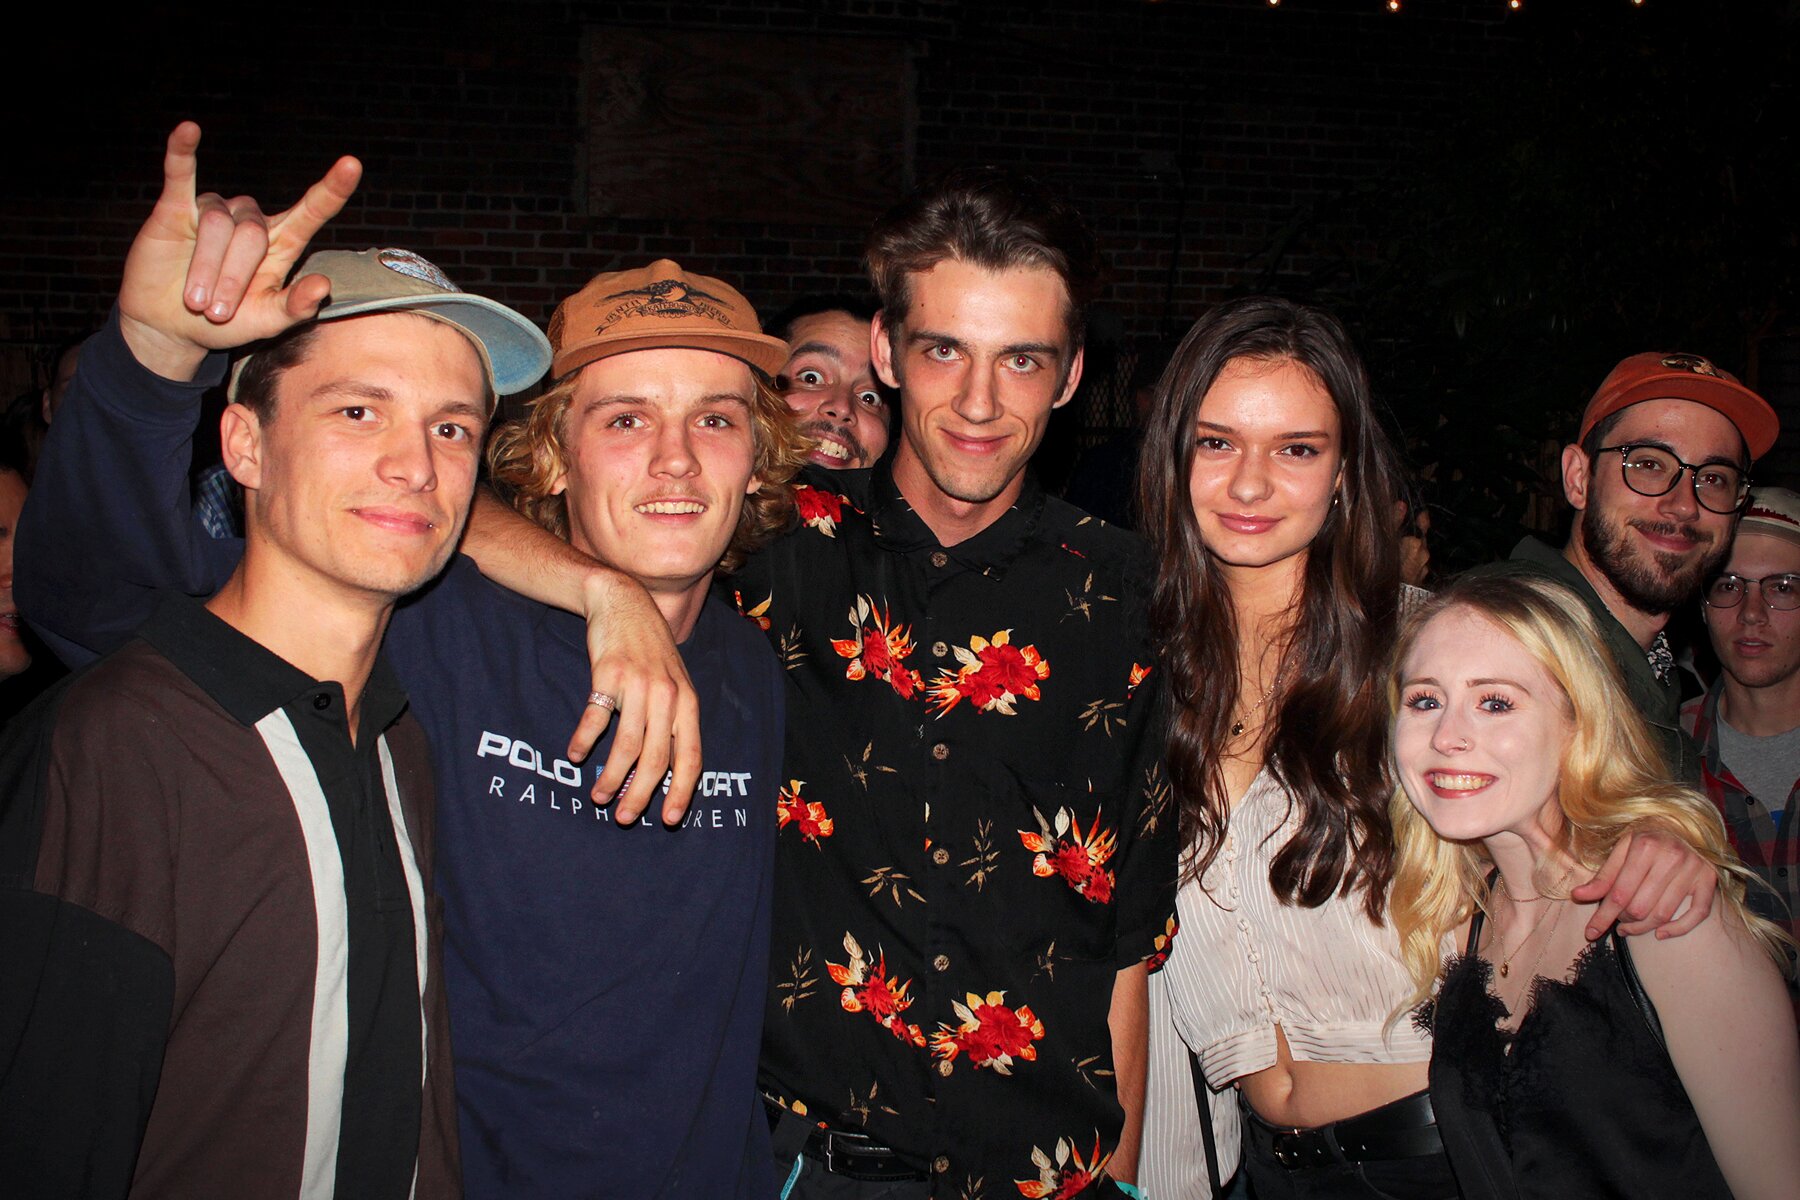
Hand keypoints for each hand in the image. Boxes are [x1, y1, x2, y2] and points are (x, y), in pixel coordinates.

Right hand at [118, 121, 361, 379]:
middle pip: (253, 234)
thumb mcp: (269, 322)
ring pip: (218, 225)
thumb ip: (297, 307)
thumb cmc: (230, 322)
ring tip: (196, 301)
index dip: (332, 189)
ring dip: (206, 271)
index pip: (312, 210)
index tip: (351, 165)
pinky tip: (188, 130)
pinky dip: (182, 152)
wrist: (175, 327)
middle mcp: (252, 221)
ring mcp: (216, 211)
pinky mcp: (176, 207)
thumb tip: (323, 285)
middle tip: (218, 312)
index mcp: (282, 243)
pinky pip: (180, 174)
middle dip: (233, 279)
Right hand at [569, 570, 702, 826]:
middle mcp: (667, 697)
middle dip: (640, 795)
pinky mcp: (609, 675)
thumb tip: (664, 773)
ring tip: (598, 796)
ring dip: (610, 777)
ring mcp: (639, 686)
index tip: (668, 819)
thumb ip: (672, 723)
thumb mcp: (673, 684)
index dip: (681, 792)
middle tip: (623, 817)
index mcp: (687, 703)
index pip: (691, 757)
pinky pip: (595, 719)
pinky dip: (585, 742)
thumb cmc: (649, 651)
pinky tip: (576, 755)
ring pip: (627, 746)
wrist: (624, 603)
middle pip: (656, 759)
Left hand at [1573, 828, 1717, 939]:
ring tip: (1629, 927)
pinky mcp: (1709, 879)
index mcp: (1645, 846)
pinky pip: (1697, 914)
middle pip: (1640, 907)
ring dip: (1642, 928)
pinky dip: (1677, 929)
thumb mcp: (1621, 849)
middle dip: (1623, 920)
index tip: (1590, 933)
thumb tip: (1577, 896)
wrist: (1685, 823)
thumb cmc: (1648, 837)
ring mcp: (1694, 869)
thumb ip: (1603, 876)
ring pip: (1663, 914)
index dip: (1603, 916)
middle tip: (1617, 919)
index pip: (1619, 893)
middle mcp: (1671, 857)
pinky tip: (1659, 934)